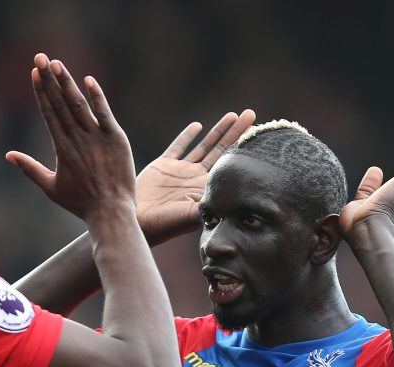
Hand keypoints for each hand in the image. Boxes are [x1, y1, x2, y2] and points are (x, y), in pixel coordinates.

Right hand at [7, 55, 135, 222]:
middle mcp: (77, 139)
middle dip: (50, 79)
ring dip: (67, 83)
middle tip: (40, 58)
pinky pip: (104, 113)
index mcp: (62, 149)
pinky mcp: (116, 139)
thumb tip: (8, 155)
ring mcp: (97, 138)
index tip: (34, 73)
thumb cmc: (80, 203)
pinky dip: (97, 97)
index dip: (41, 92)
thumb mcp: (51, 188)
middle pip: (60, 104)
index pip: (48, 113)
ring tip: (57, 64)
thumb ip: (30, 169)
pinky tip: (88, 80)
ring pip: (79, 105)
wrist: (110, 212)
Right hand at [136, 109, 255, 243]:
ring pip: (204, 146)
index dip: (242, 148)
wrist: (137, 222)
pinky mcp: (163, 166)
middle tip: (252, 115)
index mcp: (205, 187)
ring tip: (233, 115)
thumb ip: (209, 205)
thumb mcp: (191, 215)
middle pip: (221, 150)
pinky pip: (177, 147)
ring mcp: (180, 171)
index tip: (257, 133)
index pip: (229, 164)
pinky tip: (197, 126)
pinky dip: (186, 136)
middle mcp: (195, 178)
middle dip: (236, 133)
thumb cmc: (165, 223)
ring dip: (218, 130)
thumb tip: (231, 201)